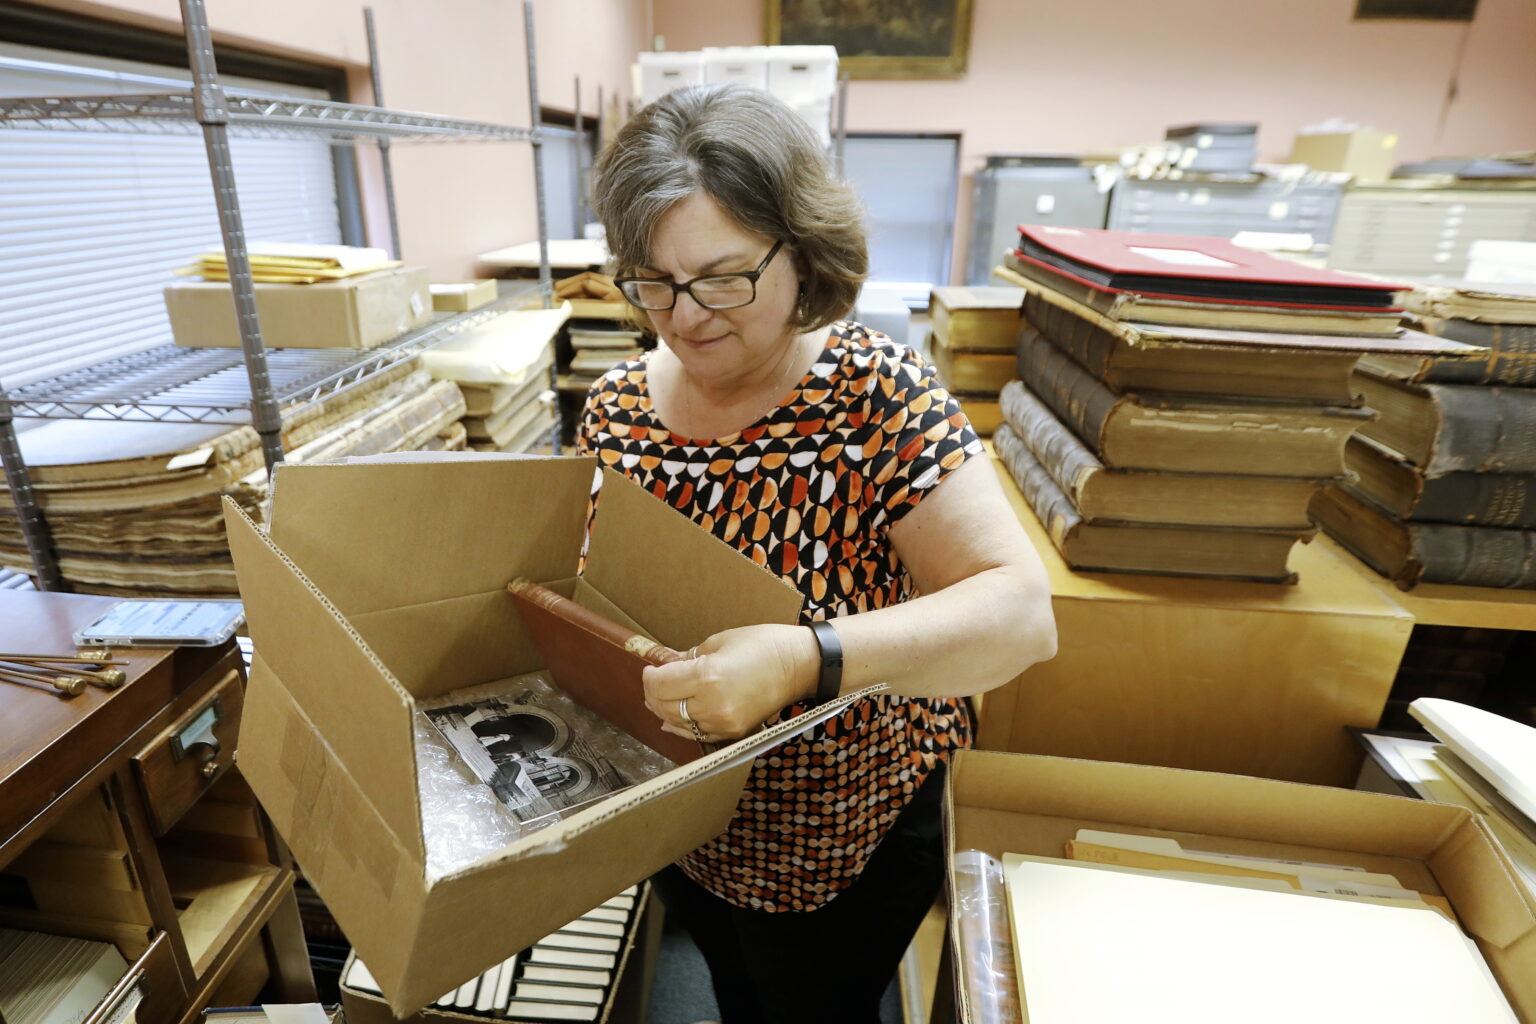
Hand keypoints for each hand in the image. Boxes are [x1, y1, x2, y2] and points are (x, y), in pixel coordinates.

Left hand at [643, 624, 819, 741]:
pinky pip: (697, 735)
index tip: (650, 669)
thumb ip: (689, 658)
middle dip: (652, 693)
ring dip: (663, 711)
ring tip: (659, 699)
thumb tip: (666, 666)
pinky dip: (682, 728)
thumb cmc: (763, 645)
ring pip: (677, 724)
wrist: (799, 665)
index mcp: (707, 676)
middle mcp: (712, 704)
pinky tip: (672, 721)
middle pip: (664, 706)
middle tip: (652, 682)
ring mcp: (723, 723)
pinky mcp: (733, 733)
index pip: (660, 684)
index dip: (649, 677)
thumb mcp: (719, 641)